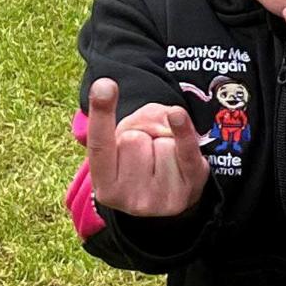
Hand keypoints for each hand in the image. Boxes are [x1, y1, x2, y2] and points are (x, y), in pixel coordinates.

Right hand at [82, 78, 211, 217]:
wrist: (170, 195)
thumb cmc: (143, 163)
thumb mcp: (127, 144)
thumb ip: (137, 124)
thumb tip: (167, 116)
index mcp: (105, 185)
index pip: (100, 145)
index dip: (101, 114)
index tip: (104, 85)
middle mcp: (127, 198)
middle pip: (135, 137)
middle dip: (144, 136)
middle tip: (149, 155)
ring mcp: (156, 199)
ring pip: (163, 141)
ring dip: (167, 142)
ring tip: (166, 162)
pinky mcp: (185, 192)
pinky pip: (185, 152)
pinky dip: (183, 131)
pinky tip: (177, 116)